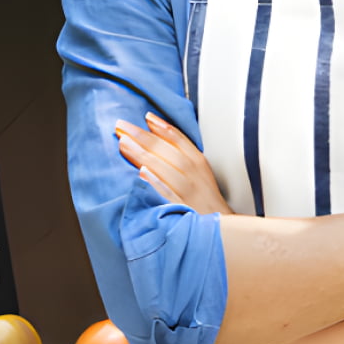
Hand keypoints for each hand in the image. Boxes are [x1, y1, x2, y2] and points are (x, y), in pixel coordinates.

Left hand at [116, 114, 233, 215]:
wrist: (221, 227)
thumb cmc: (205, 199)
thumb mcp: (200, 173)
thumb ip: (182, 156)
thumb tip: (155, 139)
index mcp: (198, 163)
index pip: (180, 140)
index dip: (162, 127)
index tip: (146, 116)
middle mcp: (193, 175)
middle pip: (167, 151)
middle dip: (143, 136)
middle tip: (122, 125)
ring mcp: (187, 192)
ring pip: (164, 168)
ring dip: (143, 154)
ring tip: (123, 143)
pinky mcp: (181, 209)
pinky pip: (167, 194)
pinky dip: (156, 183)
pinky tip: (142, 173)